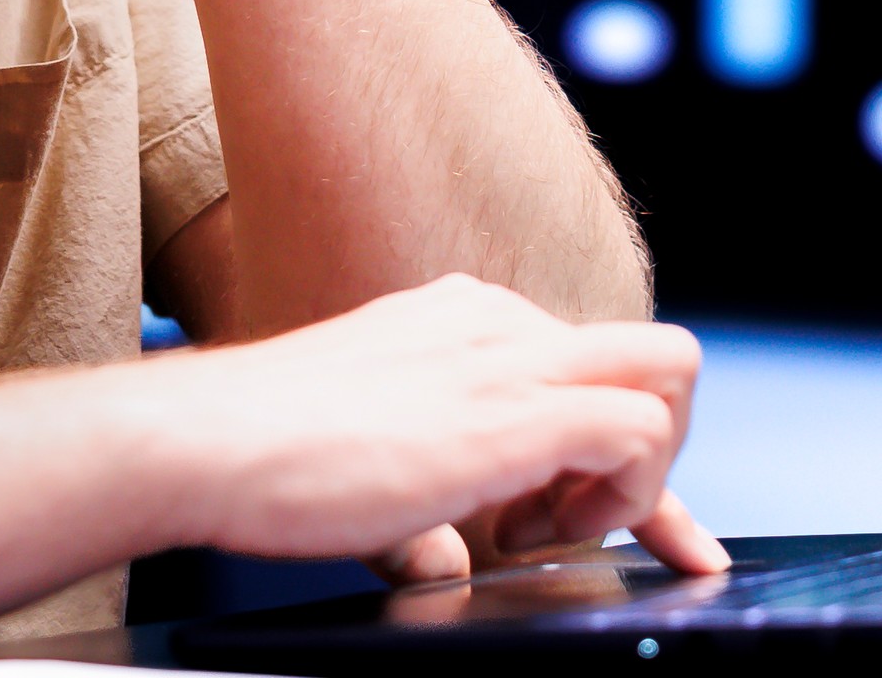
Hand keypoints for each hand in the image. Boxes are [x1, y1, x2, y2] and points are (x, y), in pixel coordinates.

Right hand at [142, 275, 727, 575]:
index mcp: (465, 321)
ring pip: (669, 374)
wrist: (213, 439)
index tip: (633, 522)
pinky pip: (638, 432)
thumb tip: (441, 561)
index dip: (629, 452)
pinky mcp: (519, 411)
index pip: (590, 368)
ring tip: (549, 530)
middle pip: (653, 356)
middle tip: (583, 522)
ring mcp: (514, 357)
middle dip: (655, 446)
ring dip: (642, 473)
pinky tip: (544, 533)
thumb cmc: (263, 455)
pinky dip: (628, 497)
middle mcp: (500, 322)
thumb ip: (419, 514)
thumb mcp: (367, 469)